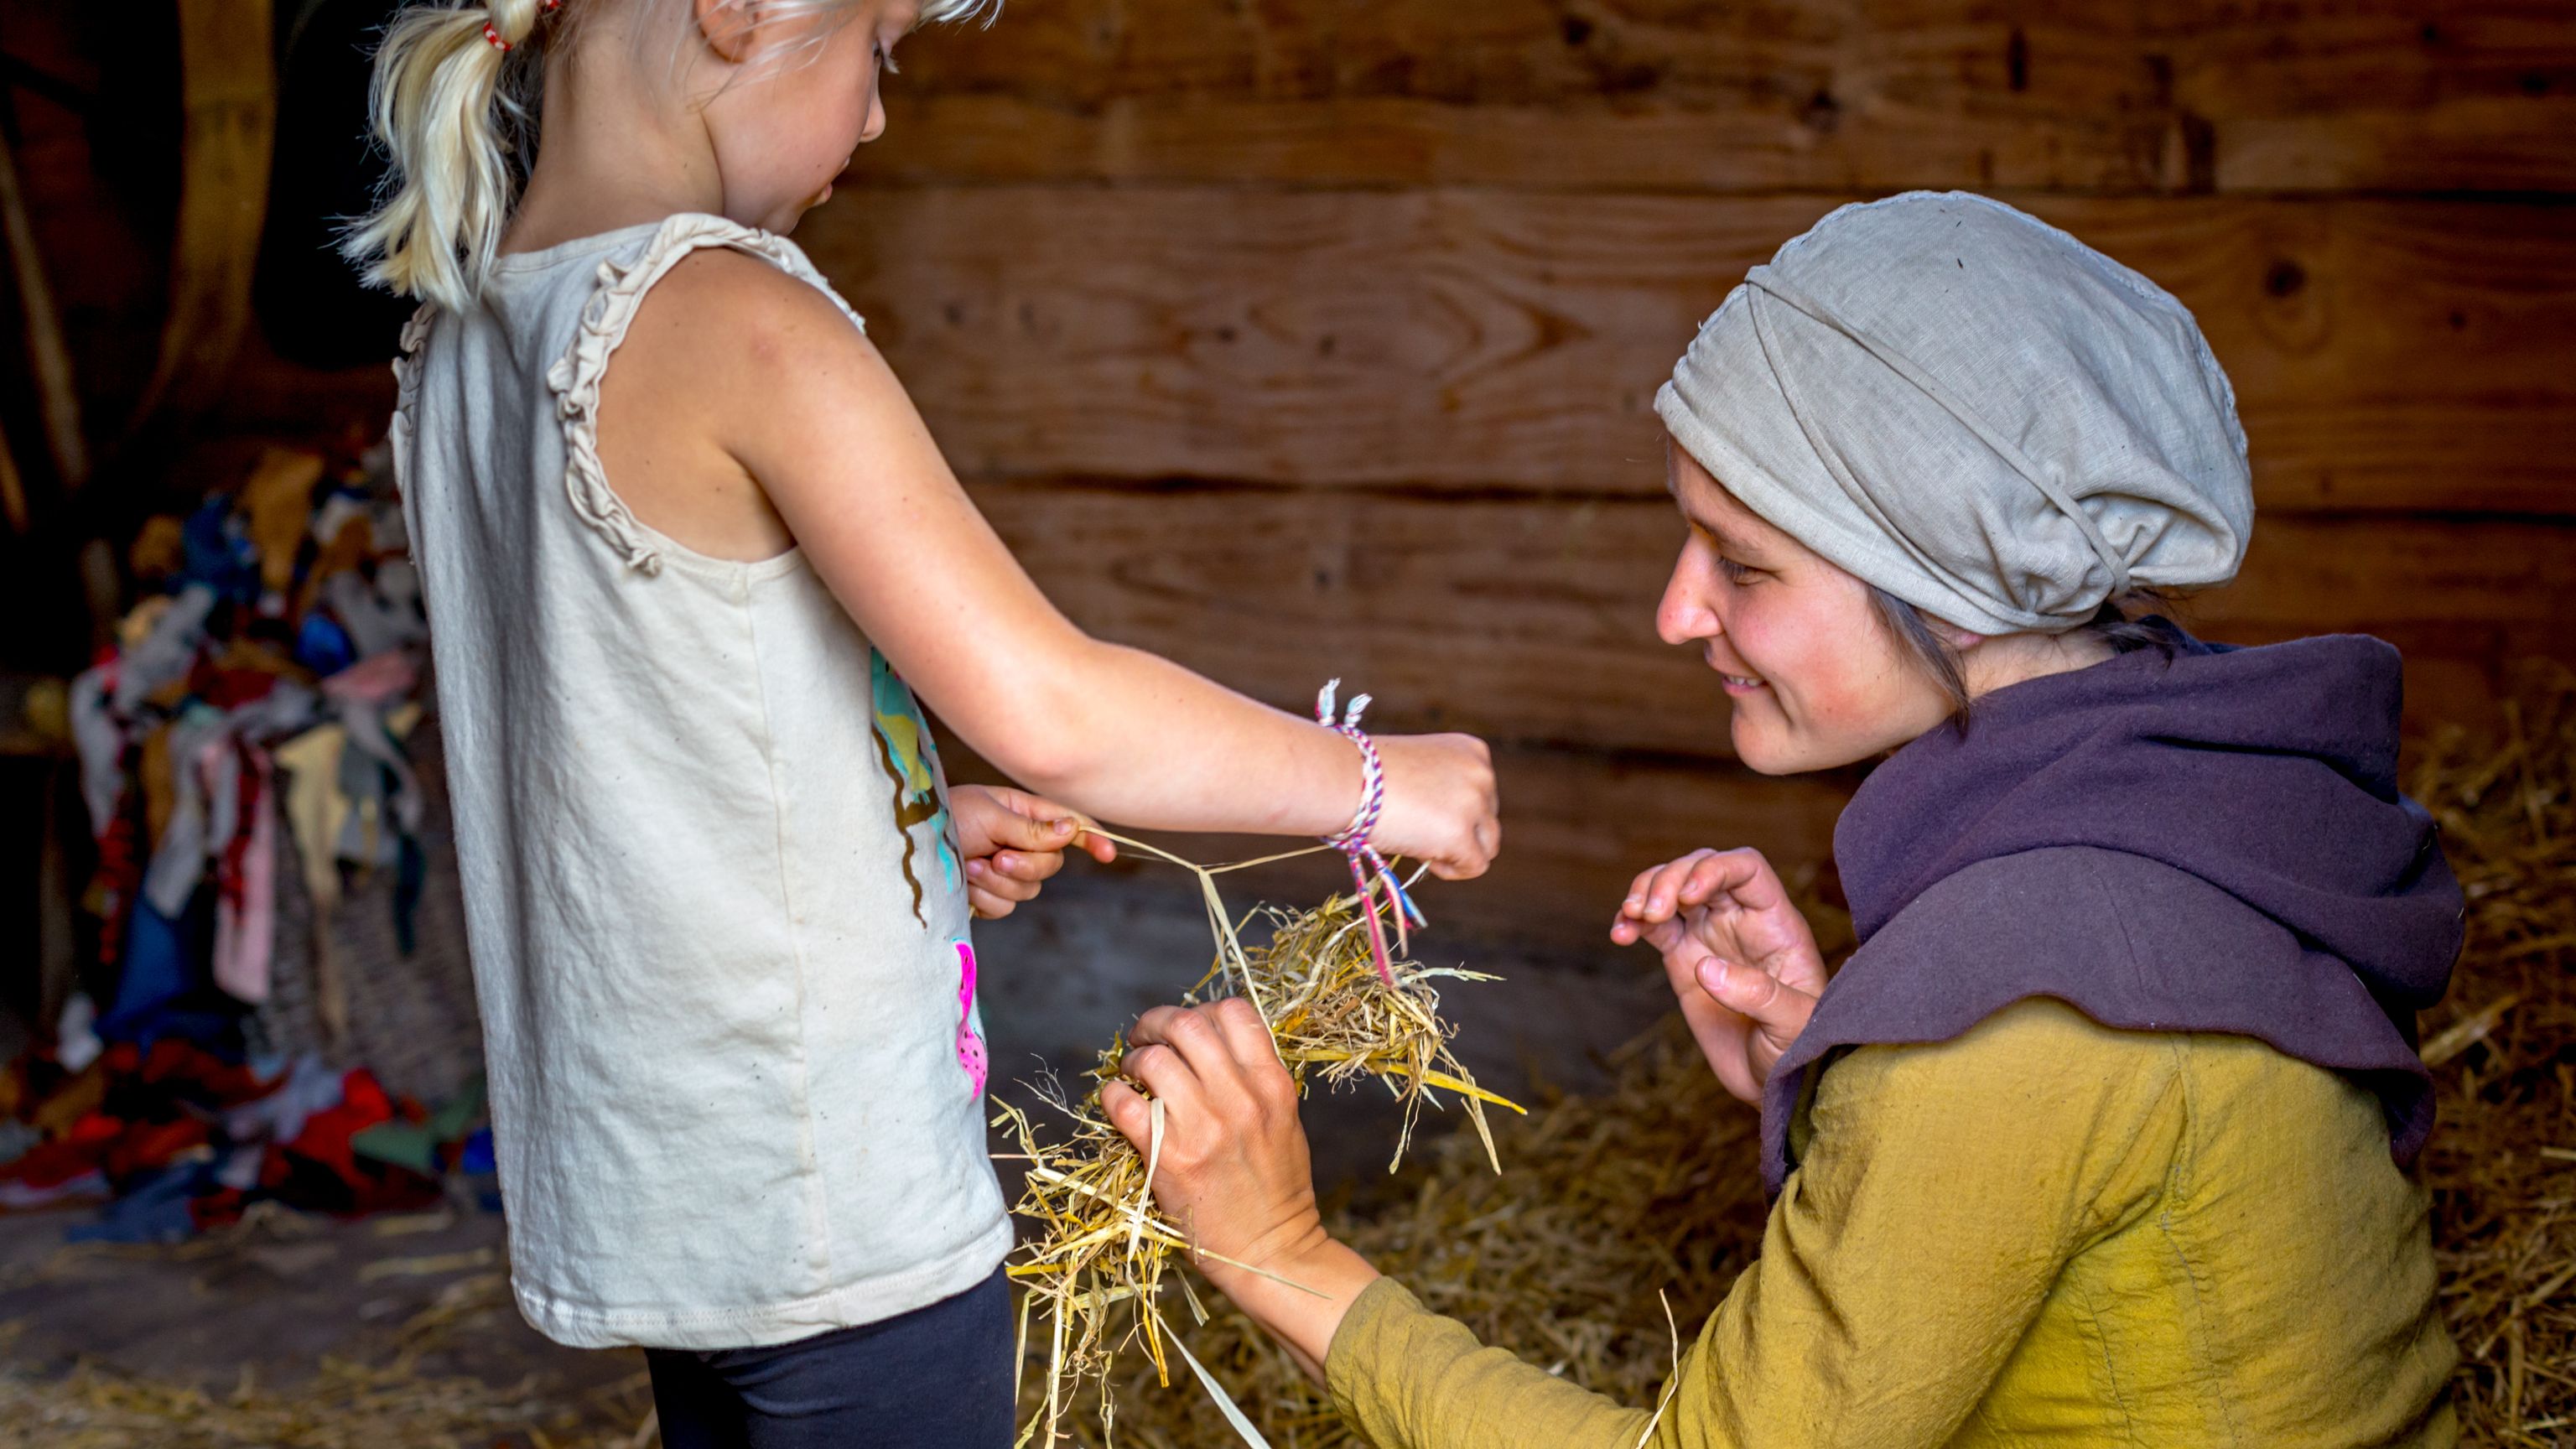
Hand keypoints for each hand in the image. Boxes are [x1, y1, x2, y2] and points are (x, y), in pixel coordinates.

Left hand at [949, 785, 1116, 918]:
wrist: (907, 847)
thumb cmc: (946, 817)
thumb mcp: (989, 816)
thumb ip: (1032, 829)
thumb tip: (1072, 830)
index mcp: (1025, 812)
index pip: (1069, 825)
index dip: (1092, 838)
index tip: (1107, 854)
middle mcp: (1021, 841)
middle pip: (1051, 864)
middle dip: (1026, 864)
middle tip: (998, 856)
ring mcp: (1006, 869)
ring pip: (1029, 889)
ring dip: (999, 881)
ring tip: (972, 865)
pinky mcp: (991, 894)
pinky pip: (1006, 906)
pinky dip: (987, 897)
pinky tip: (967, 883)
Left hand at [1102, 1000, 1380, 1381]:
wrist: (1273, 1252)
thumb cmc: (1278, 1190)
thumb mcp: (1284, 1121)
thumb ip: (1254, 1079)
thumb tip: (1212, 1045)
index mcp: (1272, 1085)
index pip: (1234, 1013)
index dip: (1201, 1009)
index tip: (1185, 1027)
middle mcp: (1240, 1099)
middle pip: (1187, 1025)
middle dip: (1157, 1022)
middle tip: (1145, 1038)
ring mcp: (1204, 1128)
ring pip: (1155, 1060)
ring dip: (1135, 1060)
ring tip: (1133, 1073)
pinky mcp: (1169, 1159)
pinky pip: (1126, 1106)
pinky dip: (1113, 1096)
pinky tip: (1118, 1104)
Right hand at [1368, 732, 1500, 879]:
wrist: (1343, 779)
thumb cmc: (1366, 774)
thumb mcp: (1417, 768)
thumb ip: (1442, 788)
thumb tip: (1450, 823)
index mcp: (1472, 752)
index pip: (1483, 795)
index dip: (1454, 812)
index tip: (1422, 811)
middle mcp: (1481, 774)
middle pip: (1487, 821)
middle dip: (1456, 832)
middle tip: (1415, 828)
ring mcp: (1474, 804)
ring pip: (1488, 846)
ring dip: (1458, 853)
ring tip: (1421, 845)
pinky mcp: (1461, 834)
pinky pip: (1475, 867)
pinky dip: (1451, 870)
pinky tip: (1423, 857)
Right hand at [1610, 847, 1825, 1100]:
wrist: (1775, 1082)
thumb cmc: (1799, 1050)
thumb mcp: (1794, 1026)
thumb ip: (1759, 994)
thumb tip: (1706, 966)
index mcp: (1775, 924)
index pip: (1747, 869)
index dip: (1715, 868)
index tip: (1689, 893)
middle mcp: (1741, 920)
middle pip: (1701, 868)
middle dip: (1670, 879)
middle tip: (1652, 912)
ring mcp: (1710, 936)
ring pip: (1672, 888)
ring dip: (1646, 891)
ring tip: (1631, 917)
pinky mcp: (1683, 958)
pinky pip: (1653, 925)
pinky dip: (1632, 921)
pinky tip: (1620, 934)